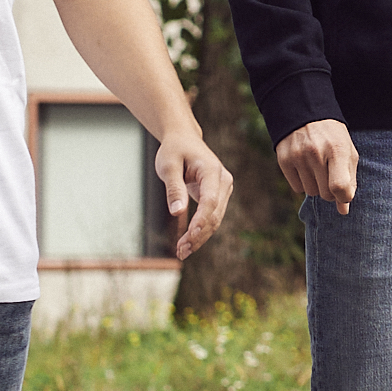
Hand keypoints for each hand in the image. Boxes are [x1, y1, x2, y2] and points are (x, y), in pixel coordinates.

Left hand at [157, 132, 233, 256]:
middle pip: (214, 214)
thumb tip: (178, 212)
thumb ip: (174, 188)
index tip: (189, 236)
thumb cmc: (174, 150)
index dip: (201, 220)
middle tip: (181, 251)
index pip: (210, 200)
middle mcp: (223, 181)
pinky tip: (188, 243)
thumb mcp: (168, 165)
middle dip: (198, 235)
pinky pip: (212, 217)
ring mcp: (223, 189)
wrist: (183, 139)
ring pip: (215, 219)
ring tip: (182, 251)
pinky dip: (201, 230)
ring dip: (200, 236)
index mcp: (212, 171)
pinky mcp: (218, 196)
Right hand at [274, 119, 357, 214]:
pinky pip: (297, 188)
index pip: (340, 187)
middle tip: (331, 176)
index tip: (344, 193)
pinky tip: (305, 166)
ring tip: (318, 167)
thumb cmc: (333, 138)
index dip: (344, 197)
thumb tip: (344, 210)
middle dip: (331, 191)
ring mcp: (298, 156)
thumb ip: (350, 182)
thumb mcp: (347, 154)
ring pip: (311, 192)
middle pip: (325, 194)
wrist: (306, 114)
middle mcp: (316, 152)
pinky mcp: (284, 160)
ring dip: (316, 186)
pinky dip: (303, 182)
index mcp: (337, 149)